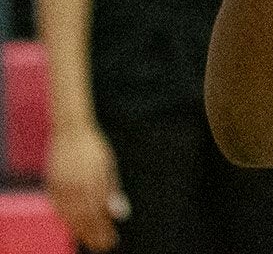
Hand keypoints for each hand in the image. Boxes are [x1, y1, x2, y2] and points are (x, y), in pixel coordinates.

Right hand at [47, 121, 127, 251]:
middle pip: (86, 219)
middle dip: (95, 235)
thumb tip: (122, 214)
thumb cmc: (93, 147)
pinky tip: (74, 228)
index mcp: (94, 180)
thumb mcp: (108, 164)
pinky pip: (58, 211)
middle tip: (104, 246)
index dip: (105, 230)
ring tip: (91, 242)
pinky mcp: (51, 187)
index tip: (112, 240)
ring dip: (82, 232)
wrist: (69, 130)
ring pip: (71, 218)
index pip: (100, 214)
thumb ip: (112, 189)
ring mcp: (62, 188)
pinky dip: (67, 221)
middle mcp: (76, 186)